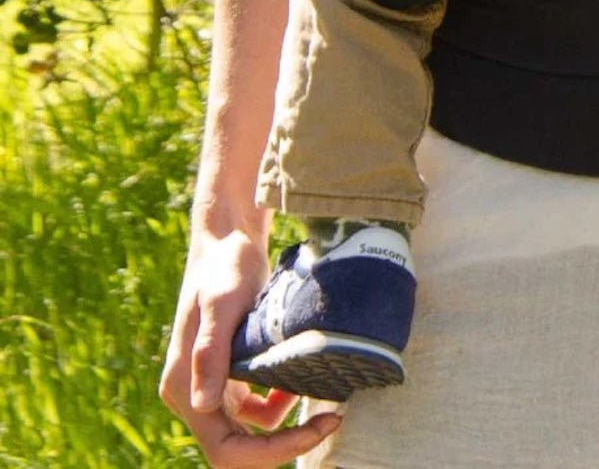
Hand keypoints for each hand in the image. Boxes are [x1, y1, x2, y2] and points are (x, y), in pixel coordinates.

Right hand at [161, 226, 341, 466]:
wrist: (228, 238)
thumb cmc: (224, 266)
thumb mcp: (222, 304)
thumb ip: (210, 353)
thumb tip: (203, 406)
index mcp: (182, 388)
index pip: (223, 450)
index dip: (267, 454)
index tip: (310, 434)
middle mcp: (192, 394)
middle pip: (238, 447)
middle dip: (284, 443)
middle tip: (330, 421)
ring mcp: (210, 385)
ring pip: (251, 428)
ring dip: (285, 420)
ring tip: (321, 391)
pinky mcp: (229, 373)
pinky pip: (255, 406)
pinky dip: (279, 399)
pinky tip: (298, 376)